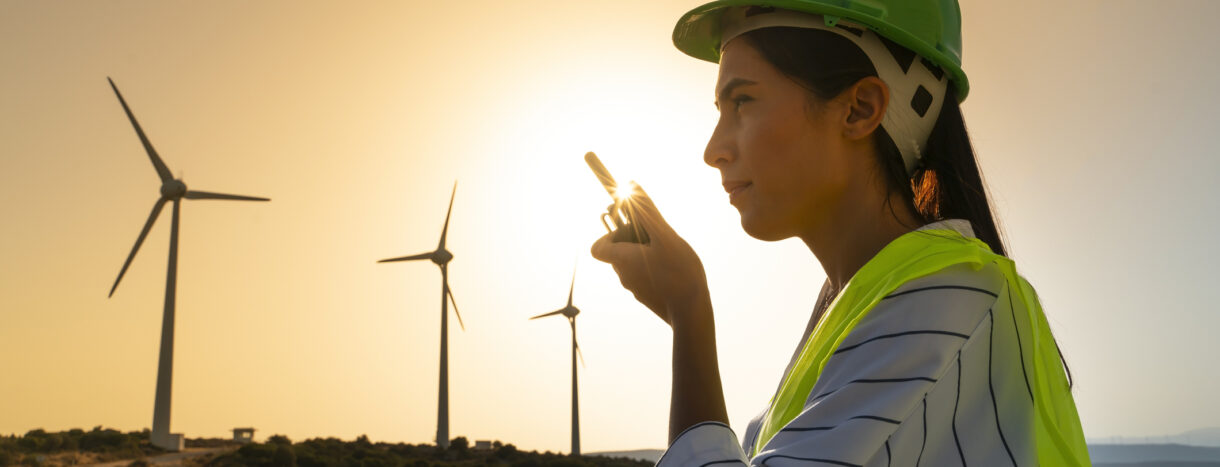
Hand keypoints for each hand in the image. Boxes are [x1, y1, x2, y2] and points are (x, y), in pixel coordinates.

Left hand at [590, 183, 708, 326]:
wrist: (691, 312)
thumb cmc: (678, 272)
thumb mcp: (664, 235)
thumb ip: (646, 209)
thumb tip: (630, 184)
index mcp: (621, 259)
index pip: (598, 246)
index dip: (611, 234)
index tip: (632, 228)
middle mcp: (623, 276)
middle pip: (618, 251)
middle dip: (635, 238)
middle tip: (658, 236)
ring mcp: (635, 289)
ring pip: (633, 263)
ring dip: (647, 252)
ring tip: (670, 253)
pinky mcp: (648, 297)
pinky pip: (645, 275)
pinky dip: (655, 267)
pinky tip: (674, 268)